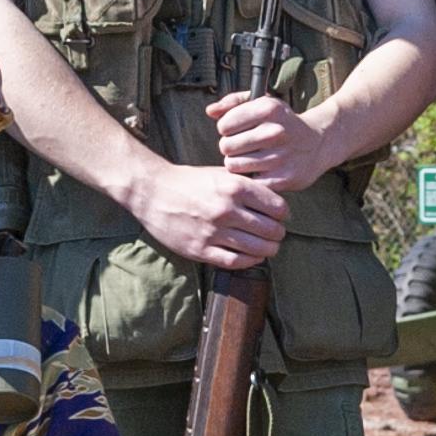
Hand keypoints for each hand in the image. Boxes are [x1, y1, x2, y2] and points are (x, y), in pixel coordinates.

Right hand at [128, 157, 288, 270]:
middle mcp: (226, 209)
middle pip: (270, 230)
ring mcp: (213, 232)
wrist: (153, 192)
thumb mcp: (221, 174)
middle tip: (277, 234)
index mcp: (234, 187)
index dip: (283, 213)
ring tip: (270, 247)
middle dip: (278, 233)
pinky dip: (250, 261)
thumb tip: (274, 197)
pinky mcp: (200, 249)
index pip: (276, 207)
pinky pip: (235, 261)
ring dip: (269, 249)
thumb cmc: (189, 181)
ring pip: (257, 249)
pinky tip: (253, 256)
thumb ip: (246, 185)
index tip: (282, 216)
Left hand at [209, 90, 333, 192]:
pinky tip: (260, 170)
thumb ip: (233, 103)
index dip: (226, 128)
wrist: (318, 143)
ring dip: (238, 163)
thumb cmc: (283, 122)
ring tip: (250, 157)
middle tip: (243, 146)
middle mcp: (275, 131)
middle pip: (226, 147)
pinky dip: (251, 178)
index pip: (224, 125)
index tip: (236, 130)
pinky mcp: (283, 178)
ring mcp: (280, 156)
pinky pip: (249, 182)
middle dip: (231, 147)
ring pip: (234, 165)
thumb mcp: (263, 103)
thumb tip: (210, 111)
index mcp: (268, 109)